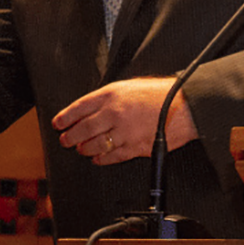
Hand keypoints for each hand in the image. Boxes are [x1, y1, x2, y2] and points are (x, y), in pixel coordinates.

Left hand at [51, 77, 196, 164]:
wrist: (185, 107)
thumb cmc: (162, 94)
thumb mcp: (131, 86)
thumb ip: (111, 97)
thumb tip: (93, 108)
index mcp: (112, 94)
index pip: (80, 107)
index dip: (66, 117)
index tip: (59, 123)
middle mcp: (114, 113)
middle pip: (83, 128)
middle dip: (70, 136)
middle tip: (65, 139)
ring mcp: (123, 132)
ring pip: (94, 145)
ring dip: (83, 148)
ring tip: (80, 149)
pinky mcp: (134, 147)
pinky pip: (111, 156)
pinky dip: (101, 159)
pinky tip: (97, 158)